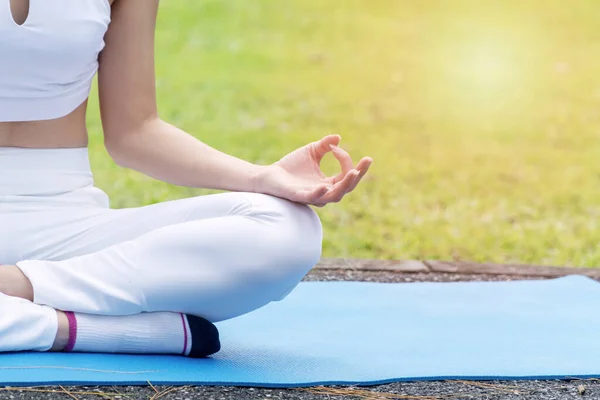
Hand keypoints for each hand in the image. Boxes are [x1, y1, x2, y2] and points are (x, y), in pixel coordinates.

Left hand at [254, 134, 371, 206]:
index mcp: (329, 183)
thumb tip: (338, 138)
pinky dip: (319, 193)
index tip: (336, 147)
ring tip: (353, 172)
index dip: (346, 160)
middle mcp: (324, 192)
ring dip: (345, 185)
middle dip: (358, 174)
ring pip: (334, 196)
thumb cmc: (291, 166)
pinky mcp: (299, 197)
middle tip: (367, 161)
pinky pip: (312, 198)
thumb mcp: (312, 152)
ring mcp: (313, 196)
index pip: (346, 174)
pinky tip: (325, 186)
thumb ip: (325, 145)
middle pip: (347, 187)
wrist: (269, 175)